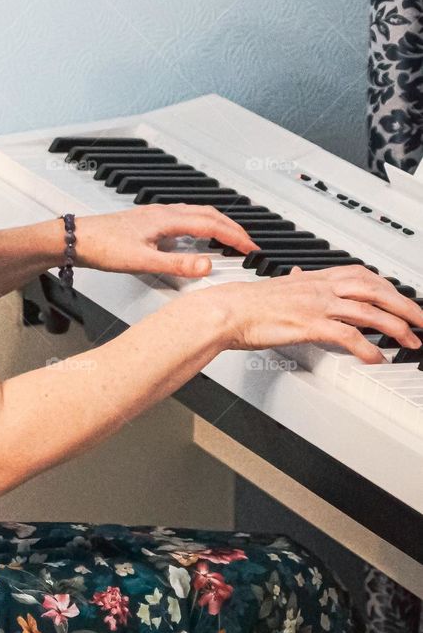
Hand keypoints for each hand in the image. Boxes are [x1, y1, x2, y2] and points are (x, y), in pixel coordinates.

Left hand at [73, 203, 259, 278]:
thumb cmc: (102, 246)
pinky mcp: (149, 221)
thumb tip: (206, 266)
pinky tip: (196, 236)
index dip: (235, 236)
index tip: (252, 248)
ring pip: (197, 213)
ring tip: (230, 238)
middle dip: (232, 228)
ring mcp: (156, 215)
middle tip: (248, 244)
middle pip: (208, 214)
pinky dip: (201, 224)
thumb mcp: (142, 261)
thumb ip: (176, 265)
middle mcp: (164, 212)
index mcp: (167, 219)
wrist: (76, 239)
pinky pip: (185, 217)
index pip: (212, 225)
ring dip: (218, 223)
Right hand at [213, 263, 422, 361]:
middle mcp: (320, 288)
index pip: (362, 274)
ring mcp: (316, 306)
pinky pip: (347, 336)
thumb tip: (300, 276)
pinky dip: (367, 348)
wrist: (228, 310)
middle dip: (403, 306)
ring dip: (395, 328)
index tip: (401, 298)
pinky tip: (376, 358)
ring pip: (368, 312)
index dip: (387, 285)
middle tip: (420, 320)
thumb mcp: (278, 287)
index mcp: (314, 278)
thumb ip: (296, 282)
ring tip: (410, 342)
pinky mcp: (309, 325)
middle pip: (374, 290)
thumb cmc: (248, 303)